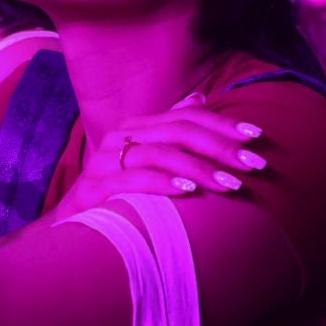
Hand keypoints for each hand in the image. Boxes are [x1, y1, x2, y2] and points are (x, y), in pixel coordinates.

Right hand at [47, 93, 269, 217]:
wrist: (69, 227)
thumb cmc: (116, 195)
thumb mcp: (145, 159)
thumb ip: (170, 131)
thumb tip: (199, 98)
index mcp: (136, 127)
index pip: (186, 116)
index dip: (222, 124)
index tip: (257, 137)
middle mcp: (119, 137)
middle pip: (177, 130)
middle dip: (220, 147)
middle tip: (253, 164)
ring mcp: (105, 162)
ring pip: (160, 153)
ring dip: (199, 168)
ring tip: (230, 184)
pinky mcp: (95, 189)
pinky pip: (134, 180)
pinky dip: (164, 183)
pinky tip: (189, 193)